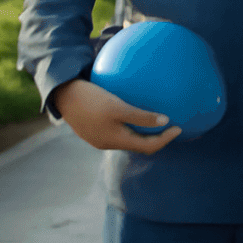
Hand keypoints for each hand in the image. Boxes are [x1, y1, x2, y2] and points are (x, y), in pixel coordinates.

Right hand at [53, 78, 180, 153]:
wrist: (62, 95)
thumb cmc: (91, 100)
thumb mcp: (118, 107)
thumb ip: (141, 116)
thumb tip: (166, 120)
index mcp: (116, 140)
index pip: (147, 146)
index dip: (165, 139)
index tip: (179, 128)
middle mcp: (108, 142)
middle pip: (139, 145)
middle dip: (156, 138)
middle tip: (171, 125)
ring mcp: (100, 136)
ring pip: (128, 137)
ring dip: (143, 131)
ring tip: (157, 118)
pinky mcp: (94, 128)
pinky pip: (118, 128)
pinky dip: (131, 123)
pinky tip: (135, 108)